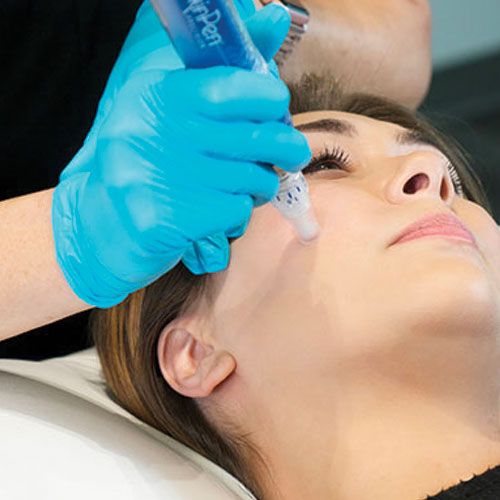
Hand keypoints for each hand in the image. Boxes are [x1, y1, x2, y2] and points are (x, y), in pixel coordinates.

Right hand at [52, 5, 310, 306]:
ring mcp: (157, 180)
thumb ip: (229, 67)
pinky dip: (241, 210)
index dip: (267, 95)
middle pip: (252, 137)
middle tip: (292, 151)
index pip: (227, 87)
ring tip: (249, 182)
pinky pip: (237, 211)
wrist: (106, 217)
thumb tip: (274, 12)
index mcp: (154, 95)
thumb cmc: (155, 153)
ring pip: (252, 178)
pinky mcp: (167, 221)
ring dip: (262, 182)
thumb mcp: (179, 105)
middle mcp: (152, 134)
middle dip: (285, 145)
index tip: (278, 104)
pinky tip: (223, 208)